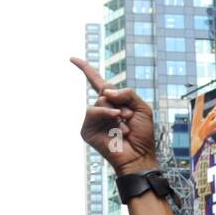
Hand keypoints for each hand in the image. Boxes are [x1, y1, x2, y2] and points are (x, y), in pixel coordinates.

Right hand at [71, 57, 159, 176]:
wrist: (140, 156)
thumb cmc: (143, 135)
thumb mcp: (143, 108)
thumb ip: (128, 93)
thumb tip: (106, 90)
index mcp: (114, 103)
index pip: (97, 82)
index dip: (86, 69)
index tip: (72, 58)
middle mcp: (102, 110)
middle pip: (105, 91)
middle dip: (121, 103)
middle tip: (129, 118)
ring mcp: (94, 120)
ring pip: (99, 100)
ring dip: (115, 111)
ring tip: (124, 125)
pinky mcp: (87, 130)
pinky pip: (92, 111)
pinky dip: (105, 114)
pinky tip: (116, 125)